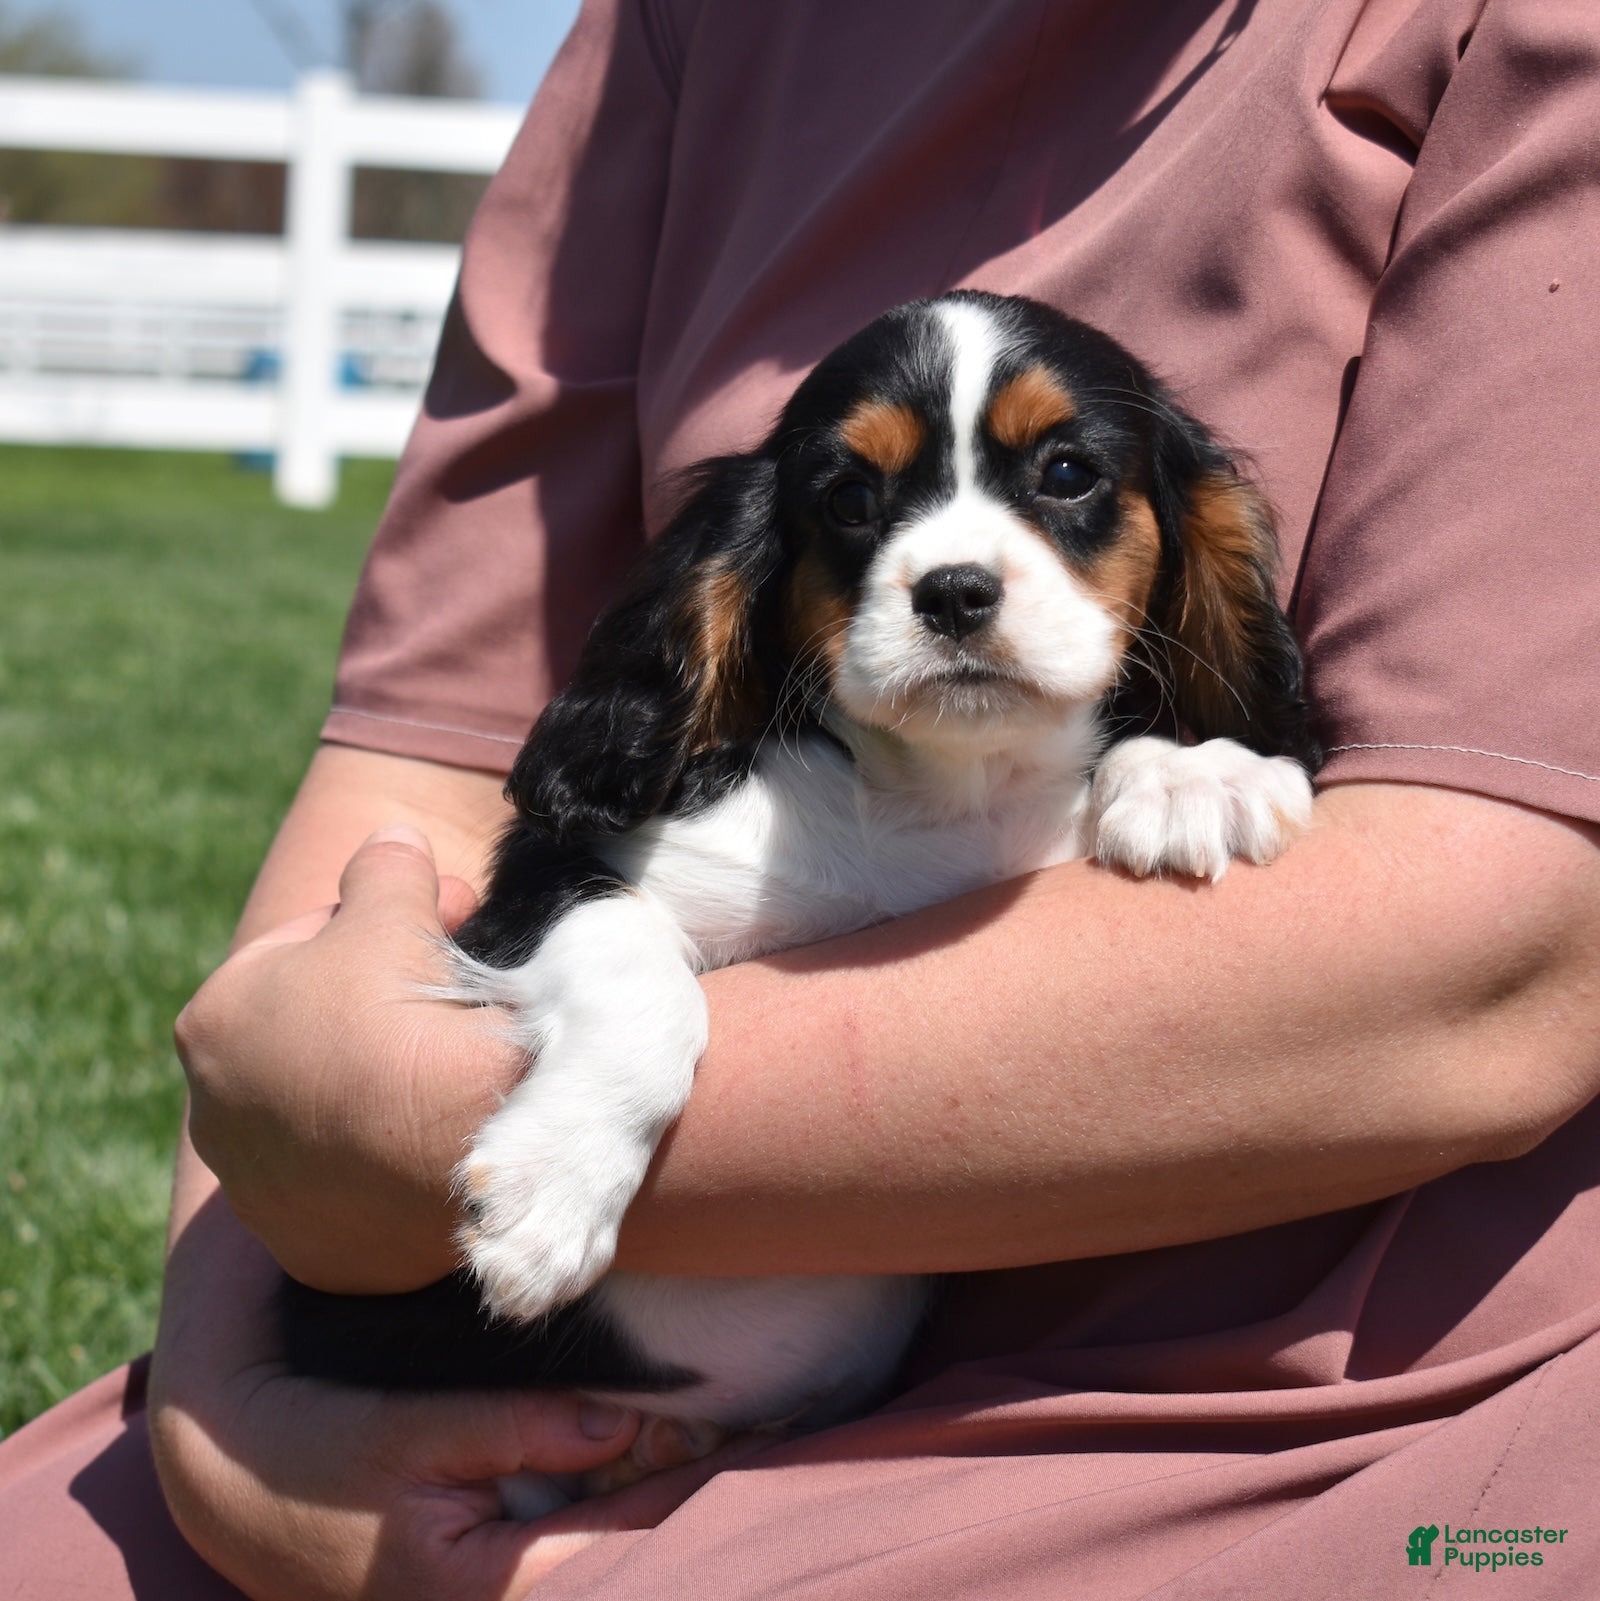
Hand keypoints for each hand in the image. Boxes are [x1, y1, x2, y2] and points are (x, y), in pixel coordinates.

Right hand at [150, 1200, 755, 1600]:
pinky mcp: (481, 1588)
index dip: (691, 1488)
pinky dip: (611, 1513)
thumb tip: (626, 1424)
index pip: (622, 1543)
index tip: (755, 1433)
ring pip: (601, 1561)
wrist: (233, 1490)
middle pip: (623, 1561)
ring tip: (710, 1441)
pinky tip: (642, 1463)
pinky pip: (567, 1553)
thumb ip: (522, 1427)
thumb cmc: (319, 1454)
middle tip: (753, 1430)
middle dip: (682, 1499)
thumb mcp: (415, 1426)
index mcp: (483, 1589)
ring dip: (652, 1507)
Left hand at [176, 825, 522, 1291]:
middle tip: (455, 981)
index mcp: (214, 1021)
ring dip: (382, 1079)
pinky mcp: (314, 1250)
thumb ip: (384, 868)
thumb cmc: (402, 1020)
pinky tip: (442, 1130)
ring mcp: (260, 1191)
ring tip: (452, 1061)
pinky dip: (392, 1155)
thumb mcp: (393, 912)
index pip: (305, 945)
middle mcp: (214, 1114)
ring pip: (332, 1112)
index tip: (447, 917)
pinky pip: (356, 1184)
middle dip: (378, 999)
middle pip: (315, 1031)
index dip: (383, 921)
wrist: (453, 1157)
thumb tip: (391, 837)